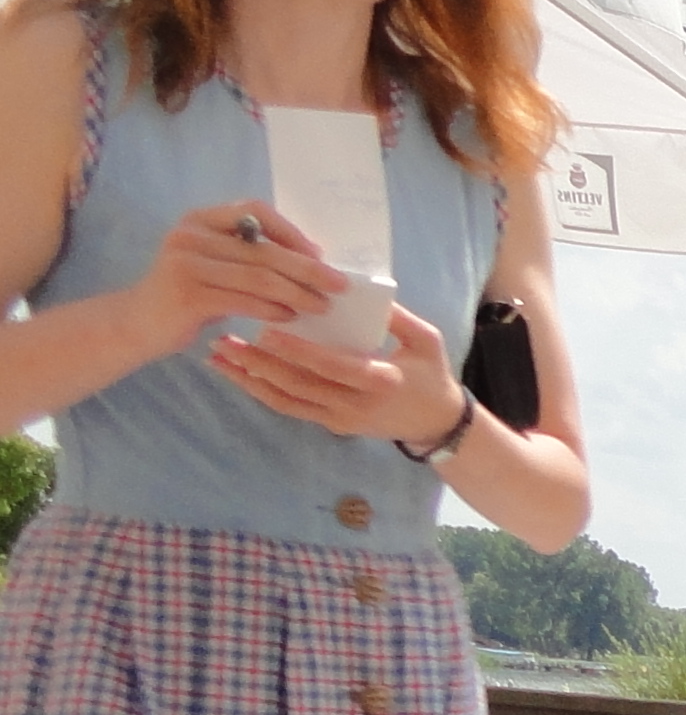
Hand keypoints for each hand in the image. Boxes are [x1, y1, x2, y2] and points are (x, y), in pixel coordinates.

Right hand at [138, 201, 333, 357]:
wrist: (137, 323)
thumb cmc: (189, 293)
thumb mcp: (215, 264)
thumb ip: (248, 254)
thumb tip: (313, 259)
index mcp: (200, 220)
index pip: (254, 210)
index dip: (290, 232)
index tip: (319, 254)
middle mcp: (190, 235)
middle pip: (263, 249)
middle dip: (308, 269)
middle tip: (339, 285)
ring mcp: (186, 264)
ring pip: (258, 277)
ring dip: (297, 293)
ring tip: (322, 306)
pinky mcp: (187, 295)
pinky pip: (243, 301)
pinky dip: (272, 310)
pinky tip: (291, 318)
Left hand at [207, 299, 461, 450]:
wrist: (437, 423)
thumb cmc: (432, 375)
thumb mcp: (426, 341)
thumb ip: (396, 317)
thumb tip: (361, 289)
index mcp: (382, 380)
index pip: (333, 366)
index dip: (298, 351)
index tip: (266, 332)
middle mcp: (357, 404)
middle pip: (299, 384)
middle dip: (258, 363)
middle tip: (225, 341)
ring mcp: (342, 419)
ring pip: (287, 399)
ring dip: (250, 379)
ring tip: (219, 356)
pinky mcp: (332, 425)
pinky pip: (290, 408)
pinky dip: (261, 392)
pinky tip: (238, 375)